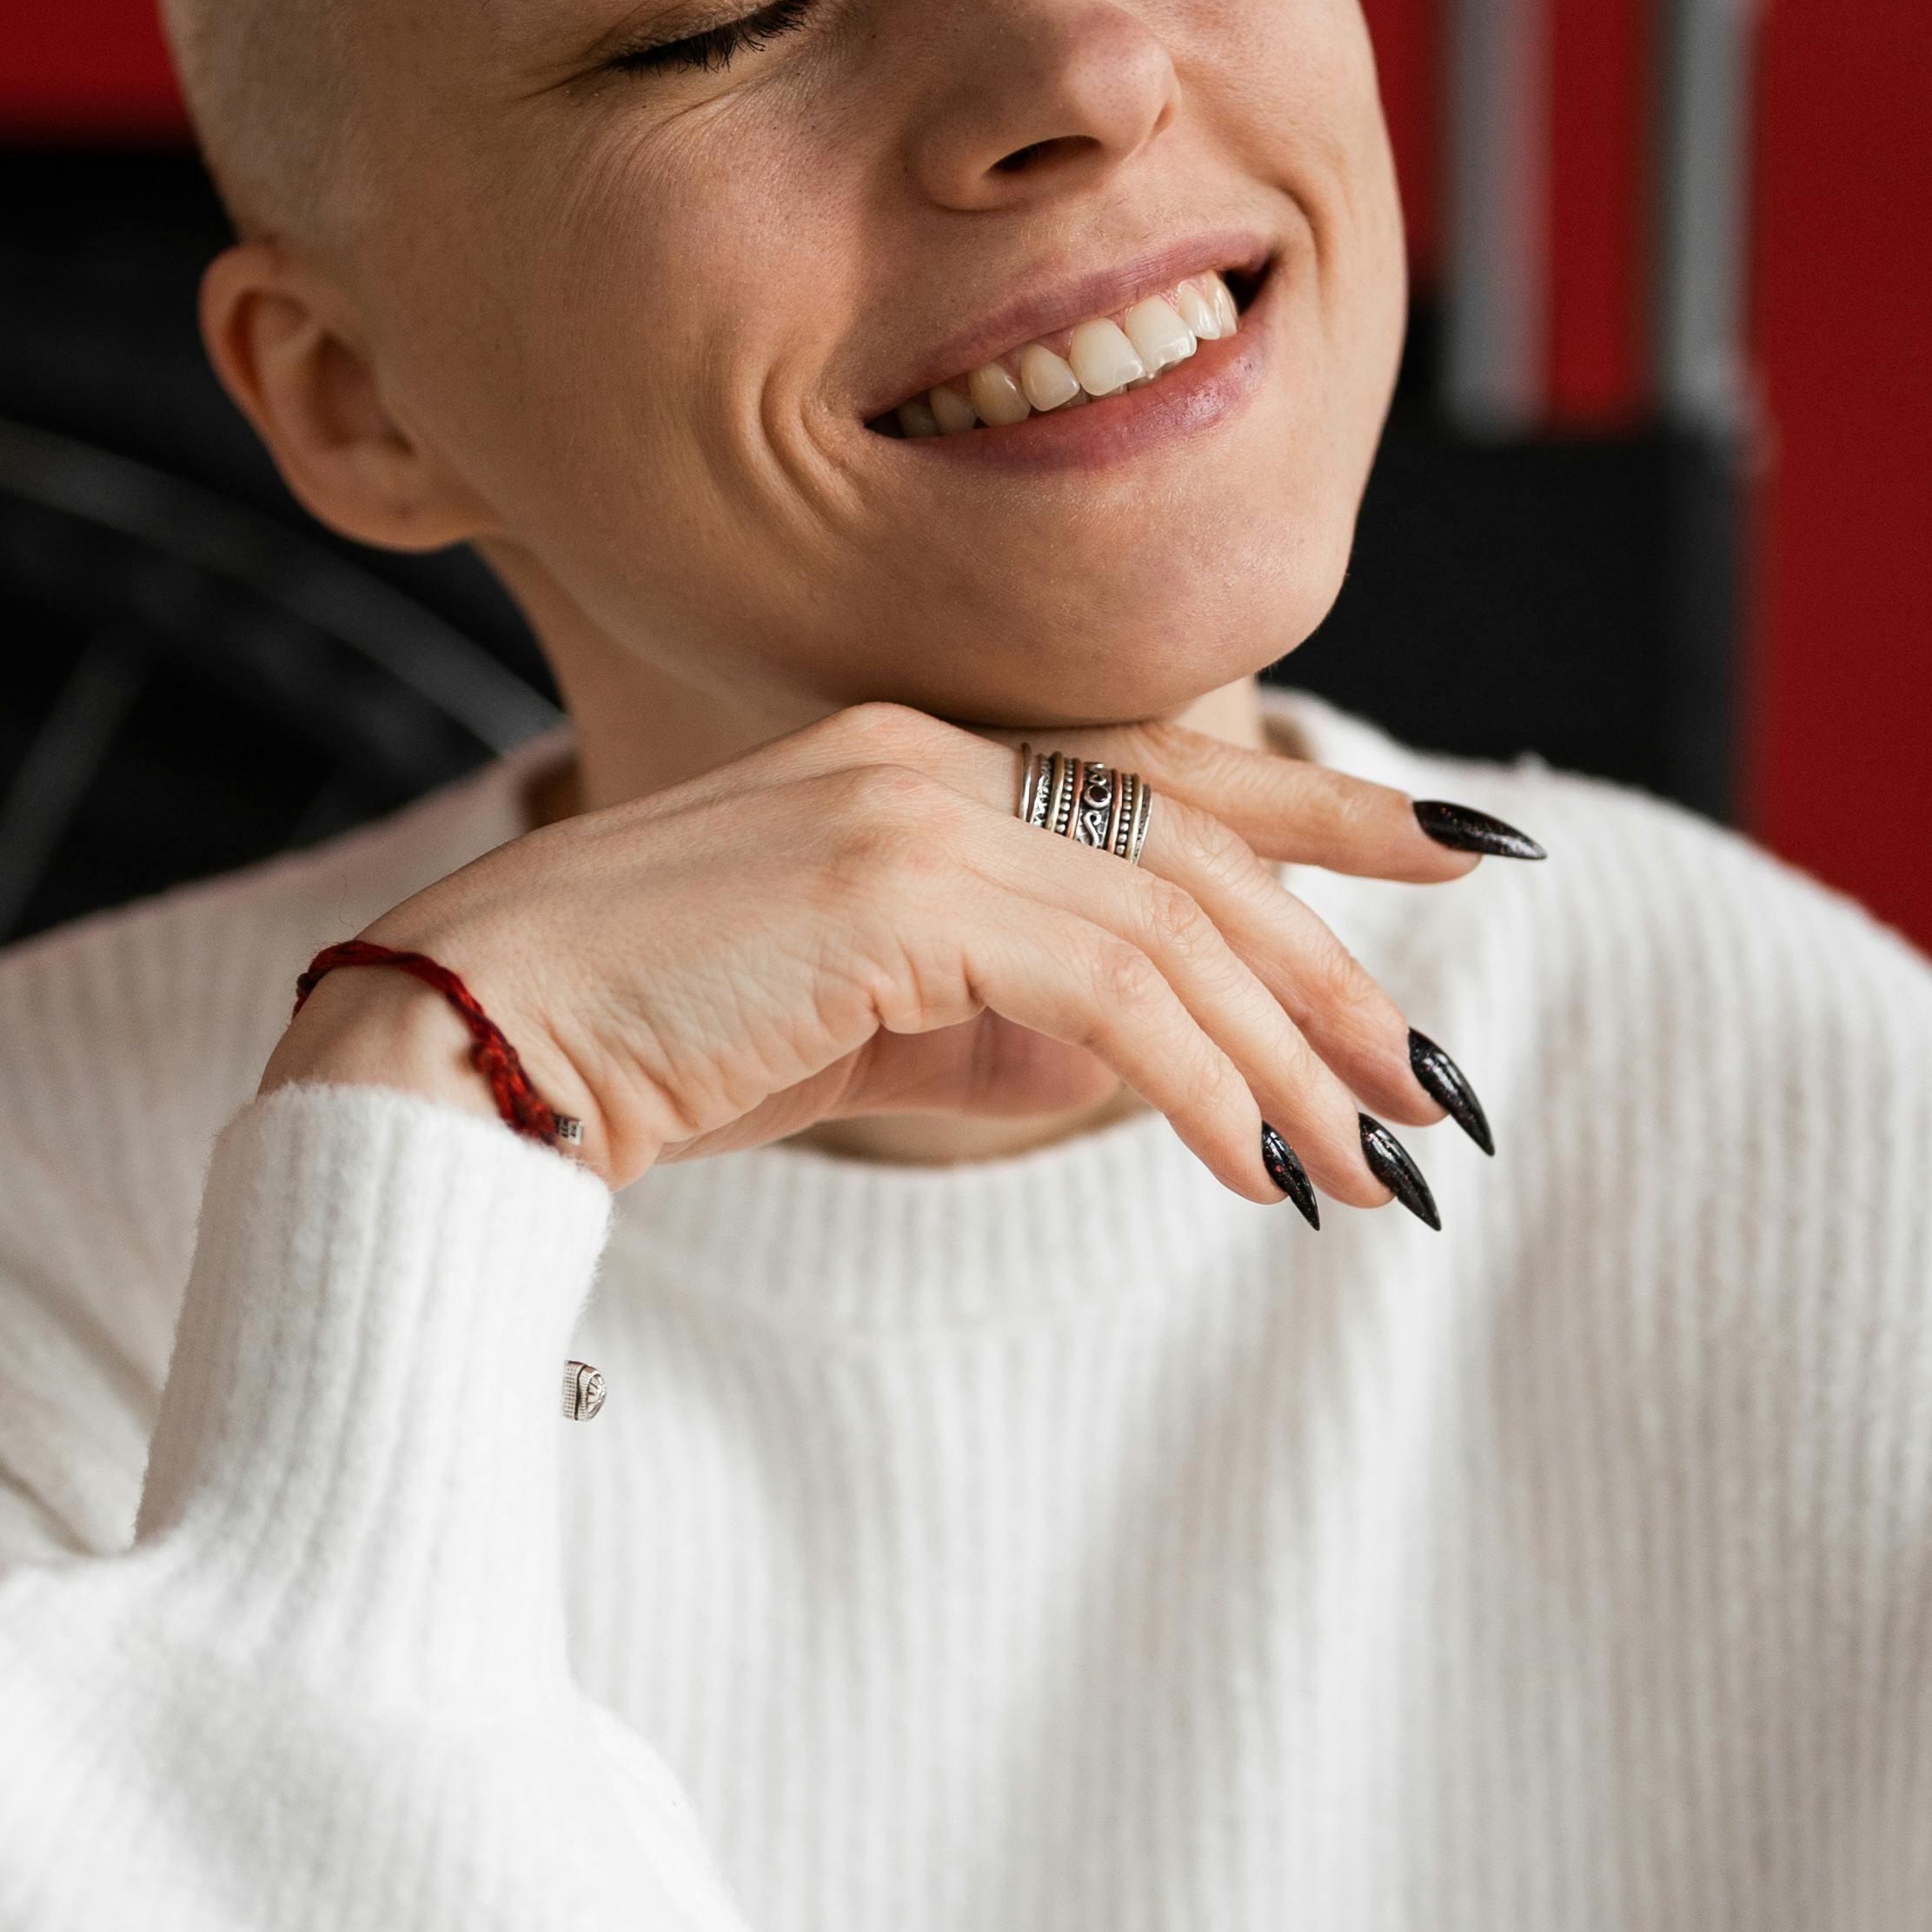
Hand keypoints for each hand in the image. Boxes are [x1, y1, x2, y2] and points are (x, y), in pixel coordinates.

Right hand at [260, 705, 1527, 1212]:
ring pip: (1173, 927)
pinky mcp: (891, 896)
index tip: (1466, 846)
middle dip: (1341, 974)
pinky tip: (1246, 1174)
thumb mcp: (845, 1024)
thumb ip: (979, 1019)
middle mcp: (922, 757)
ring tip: (1363, 1172)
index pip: (1164, 770)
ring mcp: (905, 811)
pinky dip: (1199, 1088)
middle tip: (1433, 1096)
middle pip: (1199, 848)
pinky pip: (1107, 995)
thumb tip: (1118, 1070)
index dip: (1328, 807)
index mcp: (909, 760)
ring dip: (1290, 1062)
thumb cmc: (632, 1048)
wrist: (465, 1049)